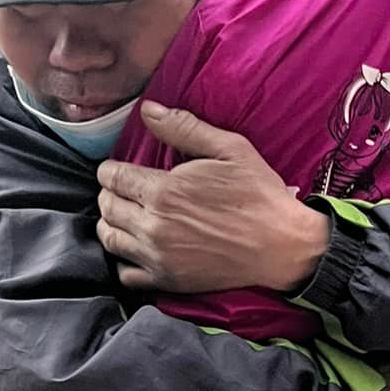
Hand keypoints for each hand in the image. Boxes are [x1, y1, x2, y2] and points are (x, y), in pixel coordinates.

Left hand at [97, 102, 331, 293]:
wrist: (282, 246)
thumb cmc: (259, 195)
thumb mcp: (229, 149)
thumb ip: (184, 128)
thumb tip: (148, 110)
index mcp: (164, 191)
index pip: (112, 177)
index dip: (110, 169)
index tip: (119, 169)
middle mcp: (154, 226)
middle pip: (107, 206)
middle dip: (110, 193)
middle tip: (124, 189)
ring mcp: (158, 256)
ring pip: (110, 238)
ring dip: (112, 223)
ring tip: (127, 214)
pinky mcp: (167, 280)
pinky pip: (125, 274)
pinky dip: (124, 259)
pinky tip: (137, 247)